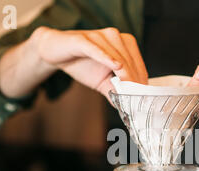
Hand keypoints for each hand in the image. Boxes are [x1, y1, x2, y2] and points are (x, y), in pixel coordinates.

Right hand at [31, 26, 147, 96]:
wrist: (55, 51)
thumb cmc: (81, 63)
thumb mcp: (101, 81)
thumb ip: (114, 91)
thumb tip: (127, 106)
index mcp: (123, 44)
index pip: (137, 64)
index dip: (141, 80)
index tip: (143, 96)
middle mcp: (114, 36)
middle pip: (129, 61)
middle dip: (134, 79)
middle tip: (135, 96)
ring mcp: (99, 36)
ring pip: (116, 55)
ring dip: (124, 72)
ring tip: (128, 87)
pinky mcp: (82, 39)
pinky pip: (97, 49)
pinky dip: (106, 57)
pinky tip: (115, 66)